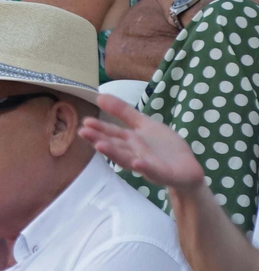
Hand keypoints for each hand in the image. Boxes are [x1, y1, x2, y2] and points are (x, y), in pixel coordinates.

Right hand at [81, 93, 206, 191]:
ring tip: (100, 145)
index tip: (85, 122)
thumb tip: (100, 96)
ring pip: (127, 159)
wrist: (186, 168)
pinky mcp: (162, 174)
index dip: (99, 128)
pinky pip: (152, 171)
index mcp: (130, 142)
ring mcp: (146, 165)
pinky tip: (137, 163)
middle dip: (99, 140)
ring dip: (113, 153)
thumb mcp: (144, 124)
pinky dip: (144, 168)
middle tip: (84, 132)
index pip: (112, 134)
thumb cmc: (162, 147)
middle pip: (114, 146)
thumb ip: (123, 112)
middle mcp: (133, 153)